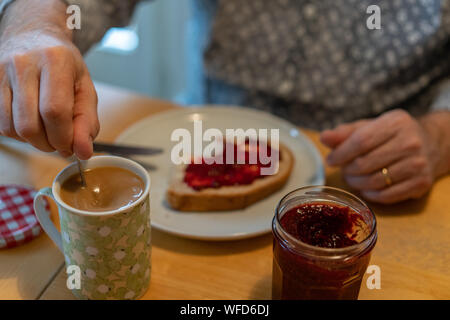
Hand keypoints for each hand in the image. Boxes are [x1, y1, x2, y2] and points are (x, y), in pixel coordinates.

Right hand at [0, 0, 98, 158]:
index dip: (63, 137)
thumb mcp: (85, 87)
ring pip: (12, 127)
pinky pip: (0, 123)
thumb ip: (88, 121)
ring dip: (33, 141)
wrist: (33, 34)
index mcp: (55, 61)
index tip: (72, 146)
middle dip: (48, 144)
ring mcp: (1, 72)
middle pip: (30, 124)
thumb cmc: (64, 64)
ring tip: (48, 133)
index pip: (55, 111)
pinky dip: (19, 134)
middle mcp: (23, 64)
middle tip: (60, 143)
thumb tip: (84, 152)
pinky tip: (32, 124)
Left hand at [320, 109, 440, 203]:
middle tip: (343, 170)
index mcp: (396, 122)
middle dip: (347, 170)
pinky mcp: (421, 183)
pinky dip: (371, 194)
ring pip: (374, 181)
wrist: (432, 144)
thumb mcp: (370, 127)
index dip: (341, 153)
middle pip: (365, 163)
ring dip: (356, 183)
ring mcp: (418, 164)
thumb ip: (345, 133)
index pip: (361, 141)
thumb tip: (324, 138)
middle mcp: (411, 142)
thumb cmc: (391, 135)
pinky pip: (387, 195)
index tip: (330, 160)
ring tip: (352, 178)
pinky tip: (366, 187)